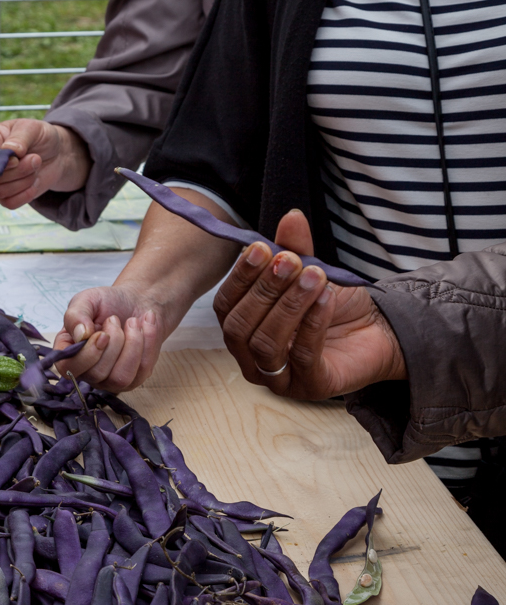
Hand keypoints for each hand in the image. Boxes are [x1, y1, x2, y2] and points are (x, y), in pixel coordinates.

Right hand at [0, 118, 91, 208]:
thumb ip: (19, 137)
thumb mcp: (32, 128)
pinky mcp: (4, 196)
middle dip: (19, 170)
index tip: (16, 159)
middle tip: (36, 158)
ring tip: (35, 167)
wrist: (54, 153)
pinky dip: (26, 194)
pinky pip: (9, 203)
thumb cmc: (39, 137)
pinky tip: (34, 182)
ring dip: (25, 181)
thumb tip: (9, 151)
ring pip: (1, 192)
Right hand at [51, 283, 163, 391]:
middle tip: (114, 319)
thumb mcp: (86, 300)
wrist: (136, 301)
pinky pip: (143, 370)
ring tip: (132, 321)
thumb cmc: (107, 302)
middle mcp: (87, 371)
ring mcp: (110, 379)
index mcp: (69, 353)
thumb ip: (75, 315)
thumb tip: (80, 335)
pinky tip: (146, 323)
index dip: (87, 354)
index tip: (102, 334)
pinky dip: (148, 341)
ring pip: (121, 377)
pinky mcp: (134, 379)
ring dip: (132, 343)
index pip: (68, 369)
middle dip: (114, 342)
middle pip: (97, 374)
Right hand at [212, 210, 405, 398]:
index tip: (261, 248)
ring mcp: (279, 378)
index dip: (240, 277)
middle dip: (263, 291)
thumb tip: (291, 217)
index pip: (225, 306)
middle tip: (290, 260)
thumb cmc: (334, 305)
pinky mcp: (310, 387)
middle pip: (239, 328)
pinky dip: (312, 324)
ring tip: (314, 276)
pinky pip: (303, 357)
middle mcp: (252, 357)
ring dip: (289, 306)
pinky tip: (326, 298)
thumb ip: (296, 248)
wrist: (379, 331)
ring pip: (266, 344)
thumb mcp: (311, 270)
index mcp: (244, 328)